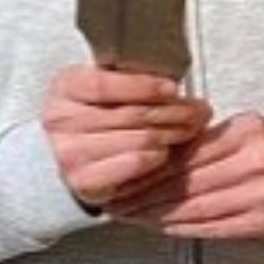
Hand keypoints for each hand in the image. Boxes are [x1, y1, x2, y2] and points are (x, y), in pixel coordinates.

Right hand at [42, 65, 212, 208]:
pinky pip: (136, 163)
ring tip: (190, 129)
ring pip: (140, 140)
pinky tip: (165, 151)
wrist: (66, 156)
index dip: (144, 87)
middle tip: (201, 111)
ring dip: (172, 134)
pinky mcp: (85, 182)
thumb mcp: (105, 87)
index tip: (173, 88)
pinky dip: (157, 156)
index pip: (106, 85)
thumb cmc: (95, 115)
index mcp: (66, 87)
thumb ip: (131, 81)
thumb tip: (176, 88)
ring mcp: (71, 153)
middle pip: (133, 114)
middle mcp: (62, 120)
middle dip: (175, 112)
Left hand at [102, 111, 263, 240]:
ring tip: (131, 217)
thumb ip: (206, 141)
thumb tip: (152, 156)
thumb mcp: (246, 131)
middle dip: (144, 194)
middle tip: (115, 202)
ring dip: (157, 215)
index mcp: (247, 132)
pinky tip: (161, 226)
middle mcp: (256, 163)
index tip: (122, 176)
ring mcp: (262, 195)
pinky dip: (183, 227)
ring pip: (196, 207)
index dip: (149, 167)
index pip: (187, 153)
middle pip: (187, 182)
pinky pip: (213, 226)